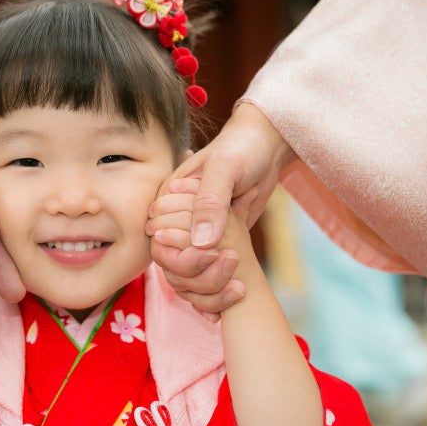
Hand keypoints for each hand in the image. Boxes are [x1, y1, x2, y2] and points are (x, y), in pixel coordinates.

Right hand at [147, 103, 293, 312]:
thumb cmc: (241, 150)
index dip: (181, 251)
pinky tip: (236, 276)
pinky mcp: (217, 234)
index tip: (212, 251)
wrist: (266, 149)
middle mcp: (178, 213)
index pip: (160, 235)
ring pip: (192, 262)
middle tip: (230, 258)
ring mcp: (198, 225)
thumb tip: (201, 242)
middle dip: (200, 266)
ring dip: (213, 272)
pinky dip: (223, 270)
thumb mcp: (225, 170)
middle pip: (173, 254)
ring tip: (237, 267)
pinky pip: (211, 260)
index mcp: (169, 195)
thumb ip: (211, 203)